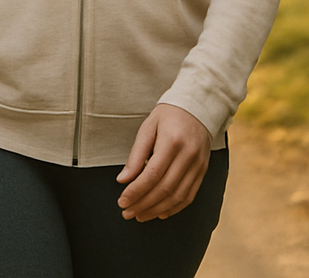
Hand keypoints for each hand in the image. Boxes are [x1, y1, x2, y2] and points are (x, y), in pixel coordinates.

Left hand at [116, 103, 211, 221]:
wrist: (197, 109)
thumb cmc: (167, 117)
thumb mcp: (147, 129)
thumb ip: (136, 155)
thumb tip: (123, 180)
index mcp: (172, 142)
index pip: (152, 174)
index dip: (136, 191)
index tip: (122, 201)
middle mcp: (188, 157)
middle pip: (165, 188)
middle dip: (144, 204)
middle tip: (127, 212)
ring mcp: (198, 166)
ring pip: (178, 196)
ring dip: (157, 209)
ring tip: (140, 215)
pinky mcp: (203, 172)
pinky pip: (190, 195)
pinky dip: (174, 207)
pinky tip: (160, 212)